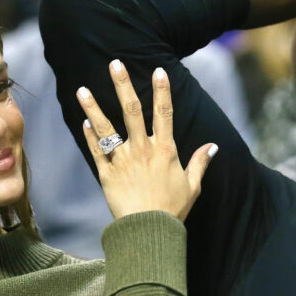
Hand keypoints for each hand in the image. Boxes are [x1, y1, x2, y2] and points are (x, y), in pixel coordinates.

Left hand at [76, 61, 215, 221]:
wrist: (148, 231)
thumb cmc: (173, 210)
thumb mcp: (193, 186)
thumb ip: (200, 163)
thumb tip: (213, 147)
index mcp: (165, 150)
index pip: (164, 113)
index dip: (162, 91)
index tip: (158, 71)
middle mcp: (142, 150)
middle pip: (132, 111)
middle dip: (123, 85)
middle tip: (115, 64)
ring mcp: (122, 160)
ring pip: (107, 128)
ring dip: (94, 106)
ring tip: (82, 89)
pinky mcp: (106, 174)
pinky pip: (96, 150)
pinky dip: (90, 135)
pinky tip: (84, 120)